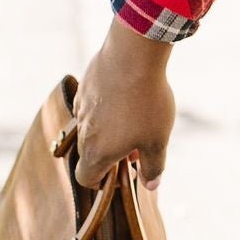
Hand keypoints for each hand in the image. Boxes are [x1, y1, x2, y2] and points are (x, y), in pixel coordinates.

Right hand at [72, 18, 176, 190]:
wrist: (132, 55)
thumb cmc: (146, 103)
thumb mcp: (158, 140)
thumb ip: (154, 167)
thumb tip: (150, 184)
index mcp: (96, 152)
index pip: (86, 179)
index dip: (103, 183)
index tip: (125, 173)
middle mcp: (83, 132)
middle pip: (90, 154)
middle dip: (111, 155)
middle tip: (137, 146)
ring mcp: (81, 107)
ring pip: (92, 127)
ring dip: (110, 130)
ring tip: (137, 119)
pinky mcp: (86, 86)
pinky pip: (94, 105)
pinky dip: (107, 108)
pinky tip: (129, 95)